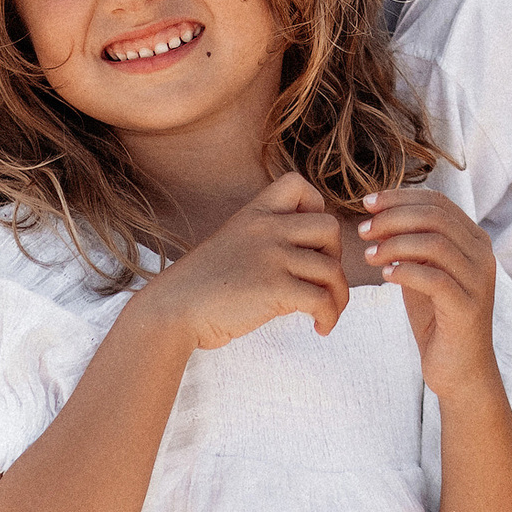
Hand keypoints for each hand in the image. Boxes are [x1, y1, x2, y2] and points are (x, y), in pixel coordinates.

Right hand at [136, 173, 348, 350]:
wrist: (172, 309)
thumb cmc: (202, 284)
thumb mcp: (233, 243)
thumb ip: (265, 239)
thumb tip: (309, 254)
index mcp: (254, 213)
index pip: (298, 184)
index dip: (315, 207)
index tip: (308, 239)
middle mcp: (266, 228)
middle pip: (331, 227)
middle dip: (336, 255)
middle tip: (320, 280)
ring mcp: (271, 257)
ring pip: (332, 270)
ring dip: (338, 297)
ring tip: (327, 314)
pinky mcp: (275, 288)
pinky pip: (321, 300)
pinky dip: (329, 316)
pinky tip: (319, 327)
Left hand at [357, 187, 496, 398]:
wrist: (460, 370)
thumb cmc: (438, 319)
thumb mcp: (424, 273)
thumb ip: (413, 245)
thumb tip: (380, 216)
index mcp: (474, 241)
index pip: (438, 202)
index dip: (400, 198)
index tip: (368, 203)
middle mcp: (482, 256)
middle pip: (436, 217)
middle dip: (393, 218)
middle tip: (363, 230)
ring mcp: (478, 281)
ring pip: (435, 244)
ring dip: (395, 244)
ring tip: (369, 255)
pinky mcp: (468, 308)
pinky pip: (434, 278)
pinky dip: (405, 271)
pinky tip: (385, 275)